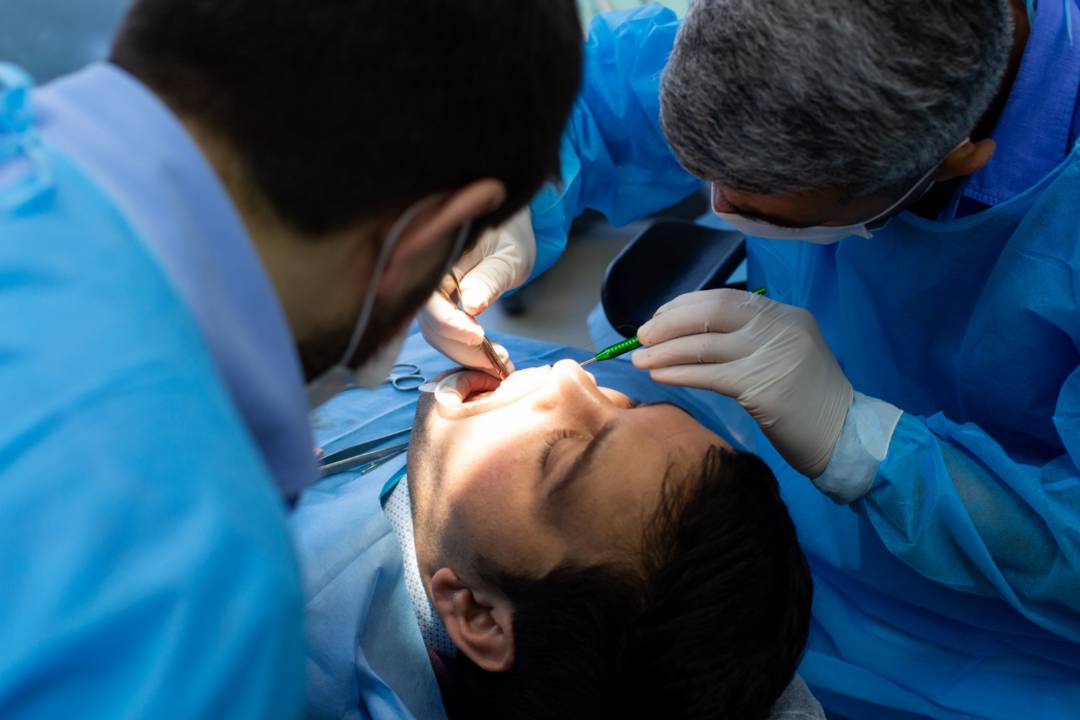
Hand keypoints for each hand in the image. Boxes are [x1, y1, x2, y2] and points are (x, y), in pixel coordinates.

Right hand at [419, 208, 534, 372]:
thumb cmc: (508, 239)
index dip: (449, 322)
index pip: (430, 298)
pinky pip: (444, 334)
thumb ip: (489, 279)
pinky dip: (464, 350)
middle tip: (495, 363)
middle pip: (430, 323)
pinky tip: (488, 355)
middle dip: (461, 348)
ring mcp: (430, 297)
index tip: (477, 337)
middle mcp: (426, 279)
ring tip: (498, 362)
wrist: (506, 237)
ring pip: (436, 334)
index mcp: (437, 259)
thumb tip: (471, 305)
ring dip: (465, 354)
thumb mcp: (507, 258)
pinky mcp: (439, 309)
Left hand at [632, 289, 852, 477]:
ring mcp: (772, 355)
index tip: (659, 317)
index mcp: (785, 315)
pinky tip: (659, 375)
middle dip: (668, 323)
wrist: (844, 435)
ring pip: (703, 344)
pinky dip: (678, 373)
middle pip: (711, 312)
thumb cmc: (809, 400)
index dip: (685, 305)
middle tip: (641, 336)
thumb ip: (750, 339)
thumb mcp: (786, 354)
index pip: (725, 298)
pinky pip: (708, 374)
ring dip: (664, 351)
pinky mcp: (762, 387)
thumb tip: (690, 333)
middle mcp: (779, 327)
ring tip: (639, 359)